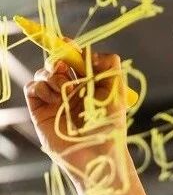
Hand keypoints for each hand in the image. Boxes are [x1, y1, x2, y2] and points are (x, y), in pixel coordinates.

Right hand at [25, 52, 127, 181]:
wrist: (96, 151)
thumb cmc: (110, 123)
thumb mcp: (117, 91)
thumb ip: (109, 66)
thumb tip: (89, 52)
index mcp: (89, 84)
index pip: (75, 59)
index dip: (69, 48)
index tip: (67, 42)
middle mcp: (71, 90)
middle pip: (56, 62)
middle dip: (58, 58)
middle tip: (63, 64)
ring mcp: (55, 100)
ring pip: (43, 73)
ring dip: (52, 75)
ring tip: (64, 90)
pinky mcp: (40, 110)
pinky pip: (32, 88)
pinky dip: (41, 87)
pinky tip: (54, 98)